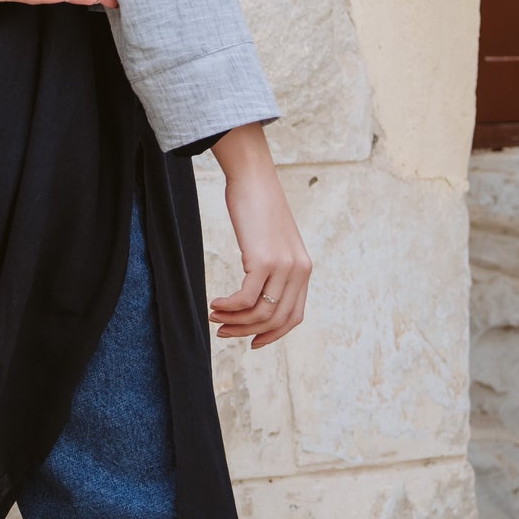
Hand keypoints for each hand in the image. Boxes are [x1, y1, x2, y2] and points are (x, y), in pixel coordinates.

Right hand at [206, 123, 311, 348]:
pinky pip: (246, 298)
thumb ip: (273, 265)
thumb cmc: (257, 204)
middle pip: (276, 319)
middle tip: (224, 332)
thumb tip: (257, 290)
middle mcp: (298, 271)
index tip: (252, 341)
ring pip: (261, 313)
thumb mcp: (273, 240)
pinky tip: (215, 303)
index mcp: (303, 269)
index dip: (273, 334)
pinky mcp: (263, 260)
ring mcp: (282, 266)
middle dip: (248, 331)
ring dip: (235, 320)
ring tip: (215, 317)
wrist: (253, 176)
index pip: (294, 316)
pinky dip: (229, 306)